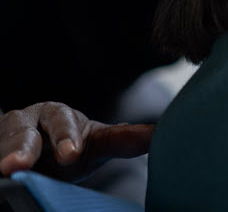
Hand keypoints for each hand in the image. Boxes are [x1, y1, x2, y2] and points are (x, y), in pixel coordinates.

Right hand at [0, 102, 153, 181]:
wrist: (27, 150)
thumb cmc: (65, 144)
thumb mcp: (92, 143)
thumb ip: (119, 140)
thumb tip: (154, 135)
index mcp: (58, 116)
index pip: (62, 122)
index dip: (66, 137)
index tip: (72, 154)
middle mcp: (28, 122)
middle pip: (24, 131)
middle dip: (24, 146)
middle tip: (23, 164)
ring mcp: (5, 137)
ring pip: (3, 141)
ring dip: (4, 154)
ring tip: (8, 168)